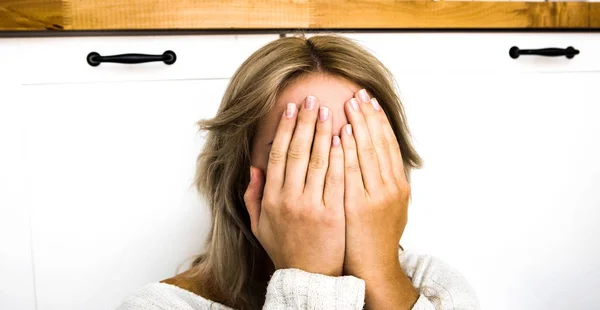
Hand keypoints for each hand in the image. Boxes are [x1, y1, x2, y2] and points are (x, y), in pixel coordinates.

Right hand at [244, 96, 345, 276]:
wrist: (309, 278)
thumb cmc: (286, 250)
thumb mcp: (260, 225)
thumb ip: (253, 197)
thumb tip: (254, 169)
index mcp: (271, 199)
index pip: (278, 156)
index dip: (285, 130)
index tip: (291, 109)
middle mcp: (289, 200)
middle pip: (297, 152)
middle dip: (305, 122)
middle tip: (312, 99)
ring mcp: (312, 206)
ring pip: (318, 161)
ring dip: (323, 132)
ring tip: (329, 110)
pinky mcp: (333, 214)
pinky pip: (337, 178)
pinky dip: (340, 156)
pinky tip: (343, 137)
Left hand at [340, 89, 409, 279]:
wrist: (374, 268)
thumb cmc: (376, 239)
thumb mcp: (390, 209)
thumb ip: (386, 184)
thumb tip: (378, 161)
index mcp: (399, 186)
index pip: (389, 145)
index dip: (380, 121)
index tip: (370, 101)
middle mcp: (392, 187)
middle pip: (381, 143)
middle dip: (369, 116)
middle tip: (358, 93)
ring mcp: (378, 196)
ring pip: (369, 152)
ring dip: (359, 126)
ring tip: (349, 104)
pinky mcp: (360, 206)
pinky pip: (353, 172)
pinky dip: (348, 151)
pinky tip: (341, 134)